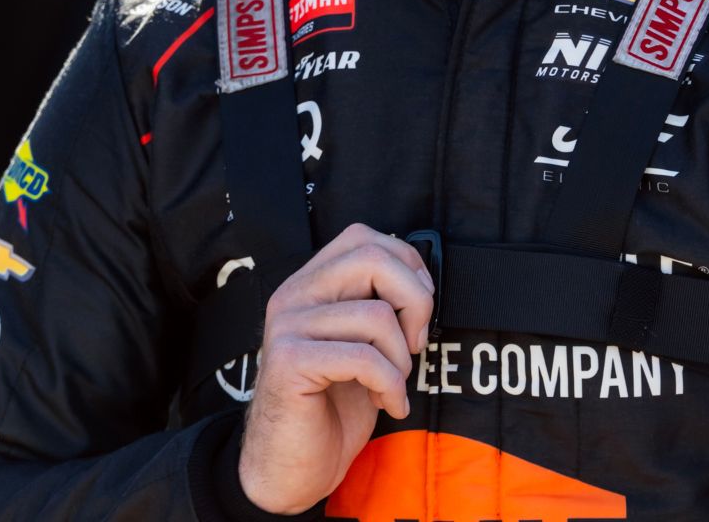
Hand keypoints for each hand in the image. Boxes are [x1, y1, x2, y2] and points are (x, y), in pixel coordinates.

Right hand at [238, 223, 433, 513]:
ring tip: (393, 386)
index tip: (418, 314)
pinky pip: (364, 358)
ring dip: (402, 360)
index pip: (364, 238)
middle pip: (373, 259)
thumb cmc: (331, 409)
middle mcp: (293, 295)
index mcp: (310, 285)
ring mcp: (287, 326)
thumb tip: (421, 283)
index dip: (407, 266)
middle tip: (416, 346)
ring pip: (377, 316)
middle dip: (415, 302)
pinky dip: (392, 386)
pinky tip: (388, 406)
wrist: (289, 470)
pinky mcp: (289, 361)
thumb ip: (376, 306)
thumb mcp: (360, 346)